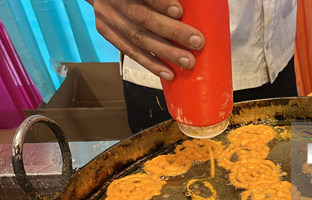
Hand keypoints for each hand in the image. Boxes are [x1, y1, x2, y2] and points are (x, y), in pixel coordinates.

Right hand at [87, 0, 204, 79]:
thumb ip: (159, 0)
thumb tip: (184, 8)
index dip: (161, 3)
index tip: (179, 11)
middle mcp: (113, 1)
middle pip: (143, 17)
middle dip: (172, 31)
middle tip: (196, 41)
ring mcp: (108, 18)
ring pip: (138, 38)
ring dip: (166, 52)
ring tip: (187, 61)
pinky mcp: (107, 33)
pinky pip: (131, 52)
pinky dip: (151, 64)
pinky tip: (168, 73)